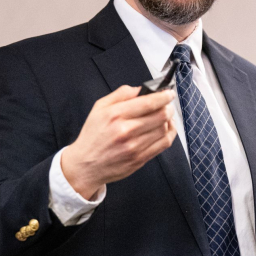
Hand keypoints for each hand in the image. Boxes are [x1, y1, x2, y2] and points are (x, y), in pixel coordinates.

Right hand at [61, 85, 176, 198]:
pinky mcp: (139, 159)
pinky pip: (163, 144)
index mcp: (115, 115)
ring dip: (169, 120)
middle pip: (160, 116)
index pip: (148, 103)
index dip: (164, 96)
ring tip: (165, 116)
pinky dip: (169, 133)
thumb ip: (120, 94)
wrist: (85, 165)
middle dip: (168, 107)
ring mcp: (134, 147)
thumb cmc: (93, 136)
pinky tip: (165, 129)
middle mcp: (125, 131)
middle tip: (168, 105)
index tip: (169, 93)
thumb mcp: (99, 108)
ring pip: (164, 129)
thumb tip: (140, 89)